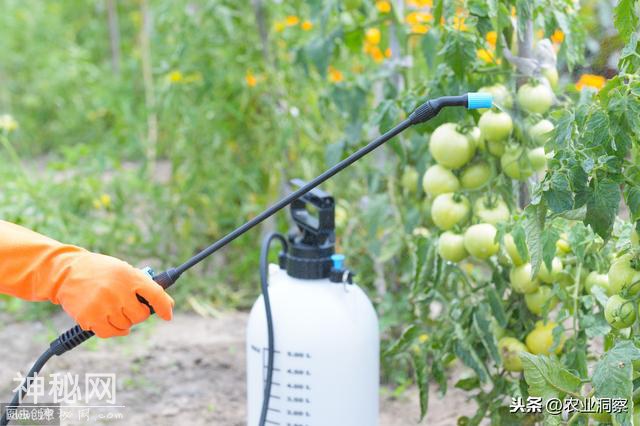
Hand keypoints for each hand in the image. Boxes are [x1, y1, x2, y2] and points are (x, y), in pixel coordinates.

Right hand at [54, 253, 173, 337]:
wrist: (67, 272)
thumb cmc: (101, 272)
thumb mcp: (124, 270)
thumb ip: (144, 285)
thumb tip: (167, 304)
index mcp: (130, 276)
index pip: (156, 294)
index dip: (164, 307)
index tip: (167, 315)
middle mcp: (118, 291)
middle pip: (140, 316)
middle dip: (137, 313)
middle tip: (128, 305)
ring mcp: (103, 306)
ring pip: (125, 326)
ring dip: (123, 321)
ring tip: (113, 307)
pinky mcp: (90, 318)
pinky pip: (109, 333)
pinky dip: (111, 330)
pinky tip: (107, 319)